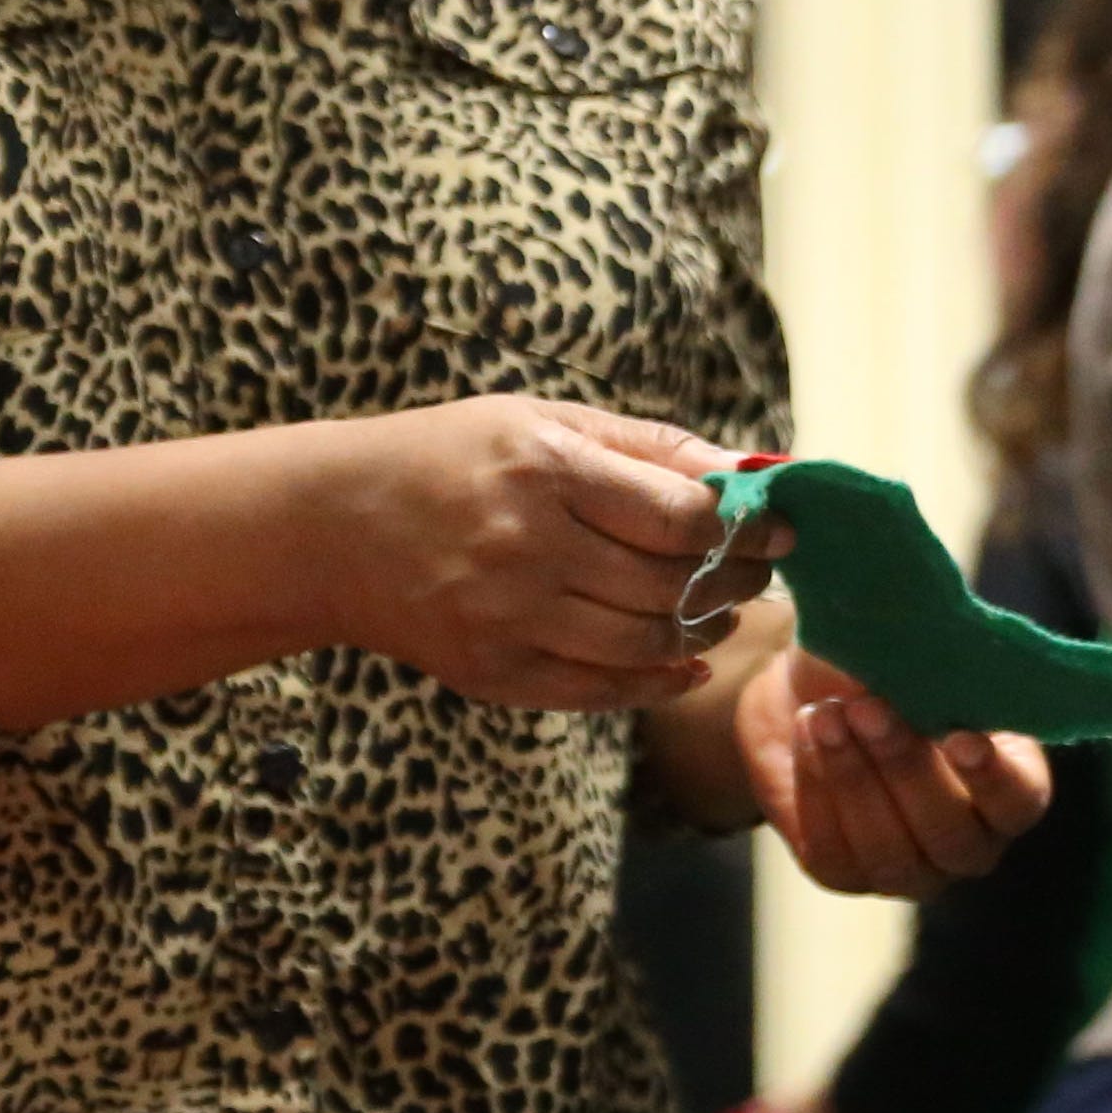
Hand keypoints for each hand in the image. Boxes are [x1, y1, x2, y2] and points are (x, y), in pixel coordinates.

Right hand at [303, 397, 784, 713]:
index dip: (743, 528)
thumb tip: (755, 472)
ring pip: (646, 642)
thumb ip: (650, 447)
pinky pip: (601, 691)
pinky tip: (684, 661)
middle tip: (760, 570)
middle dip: (736, 579)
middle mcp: (527, 546)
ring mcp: (508, 618)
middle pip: (672, 583)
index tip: (777, 528)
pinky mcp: (493, 673)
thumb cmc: (453, 458)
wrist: (334, 529)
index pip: (679, 515)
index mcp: (544, 469)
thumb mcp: (544, 421)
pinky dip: (658, 681)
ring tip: (720, 608)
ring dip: (704, 630)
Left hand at [738, 649, 1050, 898]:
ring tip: (824, 715)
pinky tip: (807, 736)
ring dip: (854, 778)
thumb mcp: (916, 650)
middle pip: (949, 834)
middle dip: (905, 768)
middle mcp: (968, 840)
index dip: (993, 779)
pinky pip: (833, 853)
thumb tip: (941, 646)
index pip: (1019, 801)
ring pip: (889, 853)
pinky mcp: (845, 873)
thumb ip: (941, 661)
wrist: (810, 688)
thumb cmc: (886, 666)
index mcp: (1010, 784)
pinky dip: (816, 790)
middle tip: (869, 708)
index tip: (960, 737)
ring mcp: (908, 868)